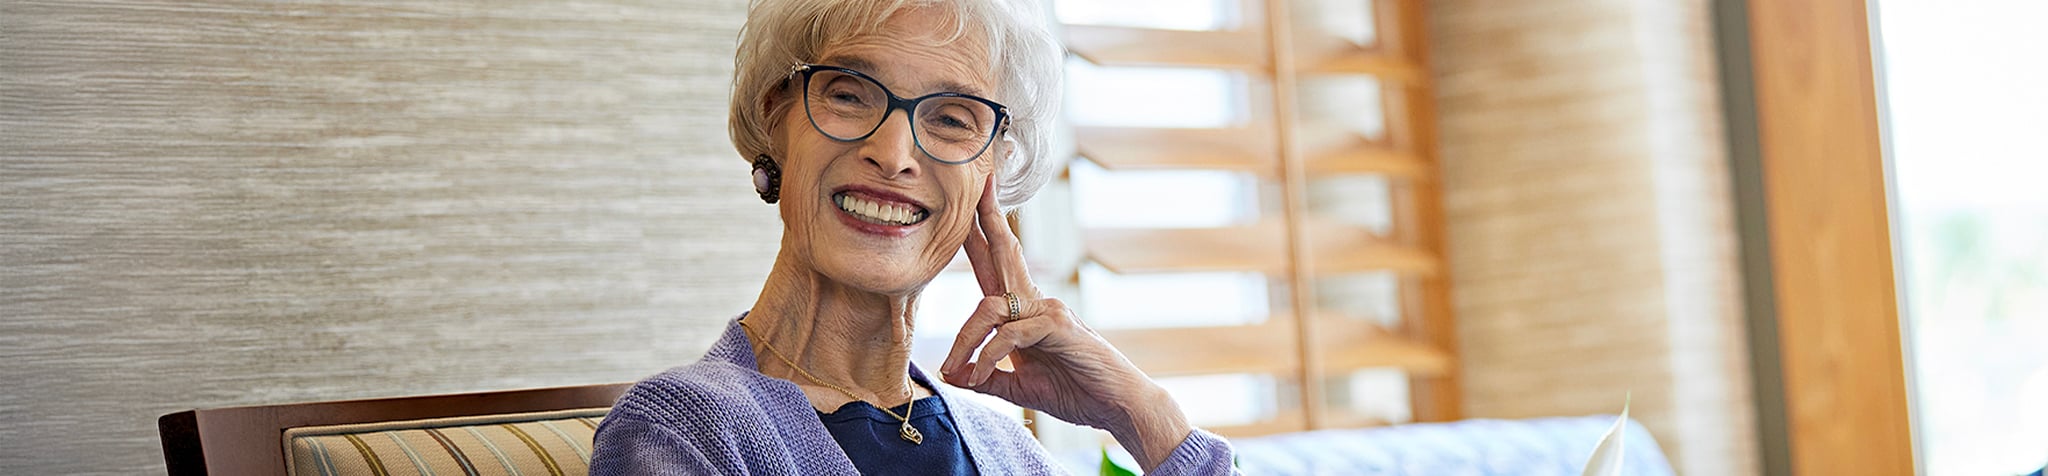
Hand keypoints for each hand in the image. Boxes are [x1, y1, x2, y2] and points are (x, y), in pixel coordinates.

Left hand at [939, 175, 1192, 470]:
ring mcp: (1049, 310)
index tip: (972, 206)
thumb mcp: (1021, 386)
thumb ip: (988, 377)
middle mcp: (1036, 301)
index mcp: (1025, 311)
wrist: (1117, 406)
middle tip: (976, 184)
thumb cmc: (1076, 391)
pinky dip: (989, 354)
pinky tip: (979, 374)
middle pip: (1004, 252)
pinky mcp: (1058, 325)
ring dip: (966, 338)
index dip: (982, 235)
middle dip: (985, 219)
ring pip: (990, 306)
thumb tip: (953, 376)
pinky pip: (1010, 332)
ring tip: (956, 370)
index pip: (997, 266)